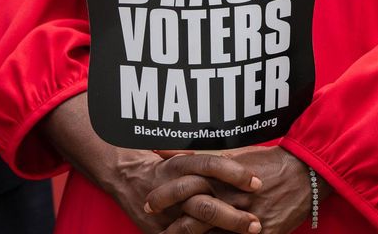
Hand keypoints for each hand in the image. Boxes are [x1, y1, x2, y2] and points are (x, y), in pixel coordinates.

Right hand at [41, 95, 261, 232]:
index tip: (256, 183)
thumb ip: (206, 155)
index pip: (210, 166)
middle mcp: (171, 189)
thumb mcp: (180, 151)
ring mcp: (163, 213)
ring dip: (224, 230)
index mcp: (178, 166)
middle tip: (256, 222)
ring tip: (250, 232)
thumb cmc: (160, 162)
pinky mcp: (158, 231)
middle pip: (205, 204)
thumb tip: (240, 152)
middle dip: (233, 216)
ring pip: (195, 225)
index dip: (235, 174)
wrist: (121, 176)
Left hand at [147, 146, 315, 233]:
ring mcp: (247, 220)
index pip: (184, 189)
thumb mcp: (231, 153)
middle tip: (158, 229)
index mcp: (221, 177)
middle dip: (174, 228)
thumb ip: (195, 153)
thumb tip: (160, 148)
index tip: (148, 204)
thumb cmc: (265, 161)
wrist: (305, 173)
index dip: (163, 198)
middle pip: (194, 219)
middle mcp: (231, 199)